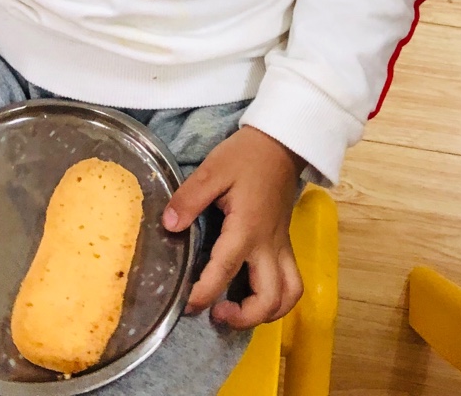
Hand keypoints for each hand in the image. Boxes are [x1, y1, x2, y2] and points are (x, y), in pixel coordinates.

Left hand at [162, 126, 303, 329]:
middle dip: (243, 317)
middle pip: (268, 298)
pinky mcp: (284, 242)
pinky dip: (279, 297)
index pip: (224, 270)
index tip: (185, 304)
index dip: (203, 293)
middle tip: (215, 312)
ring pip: (288, 295)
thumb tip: (168, 226)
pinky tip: (257, 294)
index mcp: (247, 228)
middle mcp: (268, 244)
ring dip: (266, 312)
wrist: (280, 143)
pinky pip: (291, 280)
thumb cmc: (245, 155)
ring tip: (239, 311)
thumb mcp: (213, 170)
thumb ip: (189, 198)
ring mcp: (280, 246)